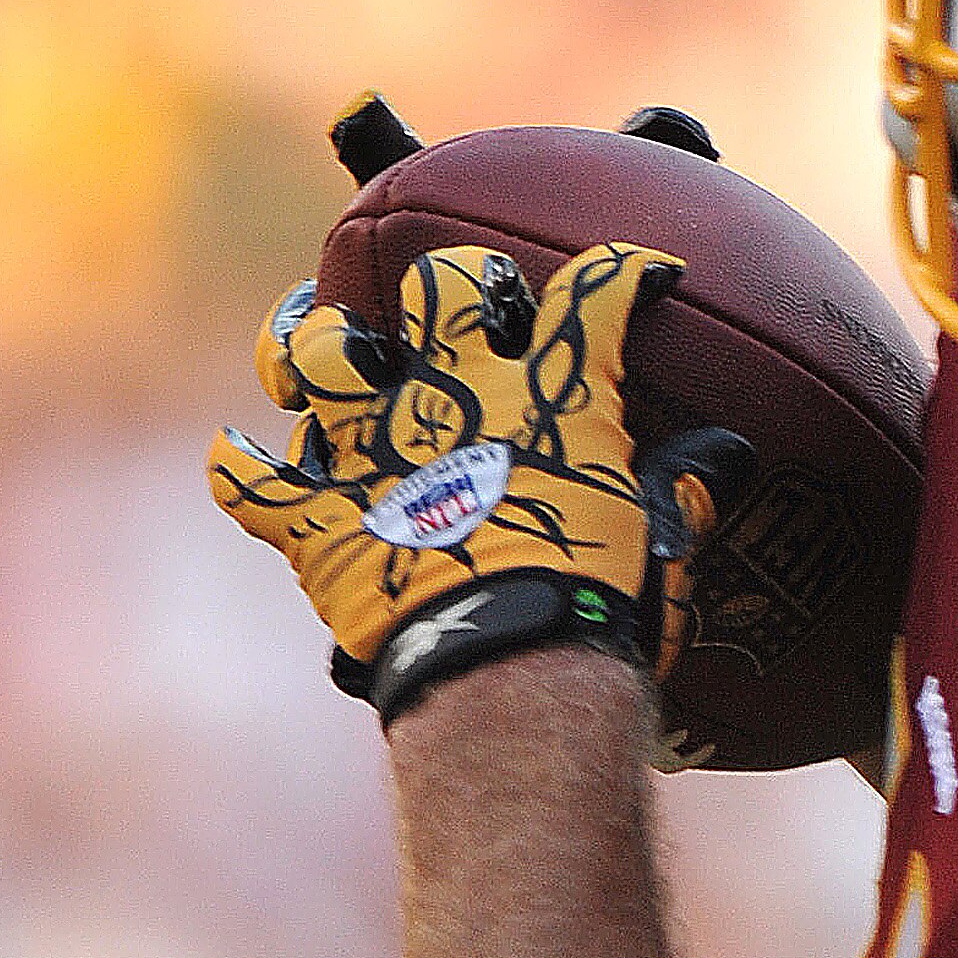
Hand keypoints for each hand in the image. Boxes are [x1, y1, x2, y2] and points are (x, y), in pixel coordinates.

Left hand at [208, 240, 740, 724]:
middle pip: (439, 287)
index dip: (618, 274)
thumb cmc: (600, 616)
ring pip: (323, 352)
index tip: (637, 273)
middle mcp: (453, 399)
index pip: (592, 299)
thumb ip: (679, 489)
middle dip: (453, 282)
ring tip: (317, 338)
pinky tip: (236, 454)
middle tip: (465, 302)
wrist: (513, 683)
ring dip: (314, 339)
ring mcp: (376, 454)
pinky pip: (258, 485)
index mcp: (550, 400)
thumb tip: (721, 456)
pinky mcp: (322, 524)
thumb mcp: (659, 549)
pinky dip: (243, 470)